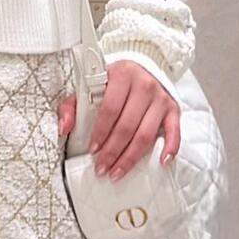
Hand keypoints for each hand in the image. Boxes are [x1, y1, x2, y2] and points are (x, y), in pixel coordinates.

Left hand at [56, 61, 179, 177]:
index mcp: (122, 75)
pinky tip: (161, 162)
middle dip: (112, 152)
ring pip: (146, 134)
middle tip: (102, 167)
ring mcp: (160, 98)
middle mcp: (144, 85)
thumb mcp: (88, 86)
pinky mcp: (173, 109)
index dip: (100, 133)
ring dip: (131, 157)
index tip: (92, 149)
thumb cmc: (113, 83)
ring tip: (117, 171)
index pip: (110, 110)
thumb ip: (71, 106)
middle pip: (127, 126)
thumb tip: (64, 128)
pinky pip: (174, 131)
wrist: (141, 67)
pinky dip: (170, 148)